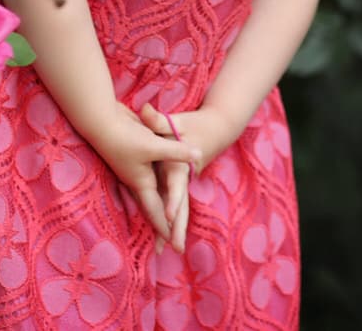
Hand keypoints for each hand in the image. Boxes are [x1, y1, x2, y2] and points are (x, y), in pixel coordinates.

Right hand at [84, 103, 199, 243]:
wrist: (100, 121)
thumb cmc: (124, 136)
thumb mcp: (153, 144)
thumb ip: (177, 151)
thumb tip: (200, 154)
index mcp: (141, 183)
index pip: (156, 212)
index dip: (165, 228)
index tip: (173, 246)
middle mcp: (137, 181)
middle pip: (151, 210)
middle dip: (160, 229)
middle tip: (165, 251)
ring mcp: (135, 171)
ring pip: (148, 198)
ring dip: (155, 213)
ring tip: (163, 227)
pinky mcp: (135, 160)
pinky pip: (147, 181)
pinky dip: (154, 193)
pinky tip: (155, 193)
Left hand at [138, 103, 235, 253]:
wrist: (217, 128)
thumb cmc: (193, 124)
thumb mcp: (175, 121)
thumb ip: (158, 120)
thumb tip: (144, 110)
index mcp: (182, 164)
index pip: (177, 186)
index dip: (174, 201)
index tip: (170, 217)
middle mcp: (185, 177)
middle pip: (183, 206)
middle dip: (179, 228)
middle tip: (176, 247)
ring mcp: (184, 182)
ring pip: (181, 210)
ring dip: (176, 230)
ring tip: (173, 250)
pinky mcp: (181, 184)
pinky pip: (177, 206)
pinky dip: (174, 222)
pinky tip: (168, 237)